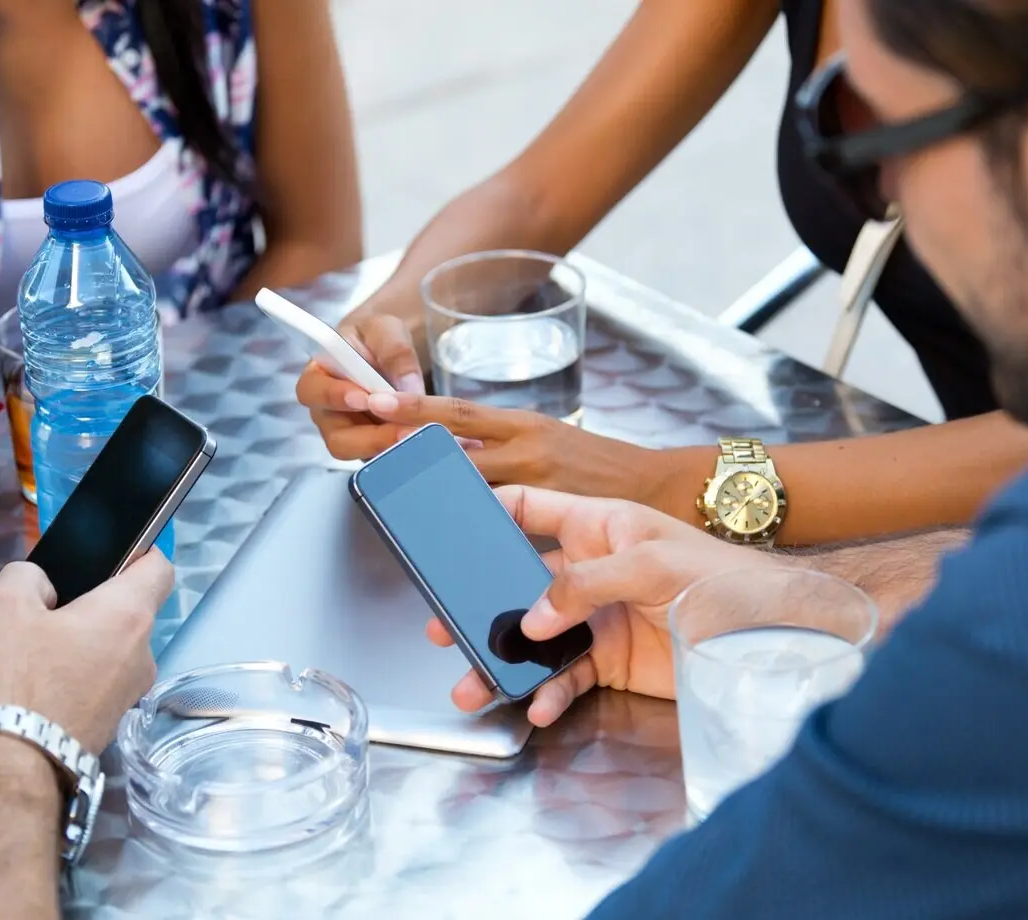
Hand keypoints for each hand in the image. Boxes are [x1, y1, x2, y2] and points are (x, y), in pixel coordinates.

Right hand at [0, 552, 174, 751]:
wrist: (12, 770)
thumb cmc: (14, 679)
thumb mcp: (2, 607)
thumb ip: (26, 578)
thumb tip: (42, 587)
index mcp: (128, 616)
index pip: (159, 567)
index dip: (138, 551)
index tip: (108, 551)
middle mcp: (141, 654)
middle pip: (123, 612)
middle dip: (84, 604)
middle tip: (37, 606)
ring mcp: (128, 694)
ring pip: (103, 650)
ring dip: (69, 643)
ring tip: (16, 647)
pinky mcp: (107, 724)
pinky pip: (91, 683)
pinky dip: (65, 676)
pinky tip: (21, 683)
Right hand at [295, 310, 426, 460]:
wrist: (391, 349)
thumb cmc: (377, 335)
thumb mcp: (386, 330)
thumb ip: (395, 353)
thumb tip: (408, 388)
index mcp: (319, 376)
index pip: (312, 392)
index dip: (333, 398)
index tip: (364, 398)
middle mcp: (328, 410)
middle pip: (336, 437)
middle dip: (370, 437)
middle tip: (403, 430)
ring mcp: (349, 432)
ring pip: (360, 453)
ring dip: (389, 448)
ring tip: (418, 437)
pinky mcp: (371, 445)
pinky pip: (382, 457)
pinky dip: (402, 452)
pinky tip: (425, 443)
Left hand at [361, 391, 699, 508]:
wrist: (662, 486)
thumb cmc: (601, 465)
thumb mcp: (550, 439)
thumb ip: (502, 445)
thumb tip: (447, 448)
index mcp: (525, 425)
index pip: (459, 412)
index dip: (415, 408)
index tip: (376, 402)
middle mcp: (528, 451)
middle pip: (455, 452)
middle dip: (408, 455)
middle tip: (364, 455)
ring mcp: (541, 486)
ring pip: (473, 490)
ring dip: (434, 495)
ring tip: (393, 500)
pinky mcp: (555, 520)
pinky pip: (507, 530)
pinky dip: (478, 534)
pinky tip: (453, 547)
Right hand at [427, 485, 776, 725]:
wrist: (774, 633)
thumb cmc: (725, 576)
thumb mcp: (653, 562)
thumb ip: (587, 583)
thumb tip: (533, 618)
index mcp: (599, 526)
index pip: (532, 509)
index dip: (490, 513)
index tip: (449, 529)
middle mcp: (591, 570)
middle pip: (518, 584)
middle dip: (479, 607)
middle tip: (444, 627)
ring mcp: (598, 618)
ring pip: (535, 640)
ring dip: (504, 663)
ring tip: (472, 685)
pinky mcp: (611, 661)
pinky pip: (567, 677)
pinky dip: (549, 694)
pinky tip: (538, 706)